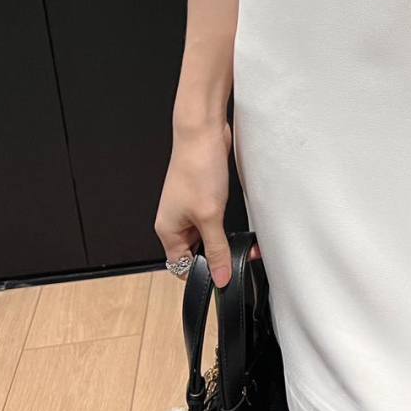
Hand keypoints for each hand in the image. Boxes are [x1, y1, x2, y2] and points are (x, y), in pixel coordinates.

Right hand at [154, 118, 260, 286]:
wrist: (203, 133)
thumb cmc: (197, 168)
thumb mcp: (210, 216)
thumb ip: (216, 250)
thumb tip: (220, 277)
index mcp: (168, 231)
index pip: (181, 266)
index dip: (202, 274)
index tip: (223, 276)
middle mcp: (175, 222)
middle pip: (196, 253)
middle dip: (218, 256)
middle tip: (240, 256)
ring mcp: (188, 209)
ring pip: (208, 237)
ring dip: (226, 240)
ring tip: (243, 240)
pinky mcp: (202, 198)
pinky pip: (214, 220)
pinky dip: (227, 224)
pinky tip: (239, 222)